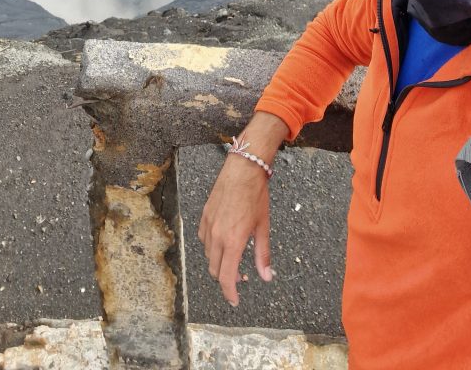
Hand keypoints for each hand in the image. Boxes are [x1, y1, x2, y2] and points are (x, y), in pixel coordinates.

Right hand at [198, 154, 272, 306]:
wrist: (243, 169)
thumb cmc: (255, 195)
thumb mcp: (263, 226)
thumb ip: (262, 254)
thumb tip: (266, 276)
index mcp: (233, 241)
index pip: (226, 278)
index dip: (230, 293)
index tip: (235, 300)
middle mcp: (217, 236)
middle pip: (215, 270)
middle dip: (226, 279)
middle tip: (240, 278)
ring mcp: (208, 225)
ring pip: (208, 256)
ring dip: (218, 263)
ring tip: (233, 258)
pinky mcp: (204, 216)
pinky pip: (203, 239)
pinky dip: (211, 247)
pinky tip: (223, 242)